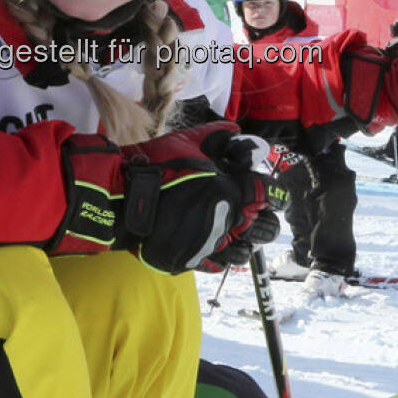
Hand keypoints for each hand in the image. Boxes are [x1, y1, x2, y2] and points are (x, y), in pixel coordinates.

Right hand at [56, 123, 273, 274]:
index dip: (274, 193)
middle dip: (262, 221)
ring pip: (244, 252)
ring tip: (229, 231)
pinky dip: (217, 256)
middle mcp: (227, 220)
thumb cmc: (157, 166)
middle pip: (266, 230)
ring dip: (242, 241)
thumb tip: (237, 131)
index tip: (267, 194)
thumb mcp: (188, 141)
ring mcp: (210, 244)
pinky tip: (209, 243)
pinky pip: (217, 266)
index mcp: (231, 190)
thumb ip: (218, 136)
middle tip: (249, 213)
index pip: (272, 196)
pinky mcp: (193, 260)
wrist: (123, 198)